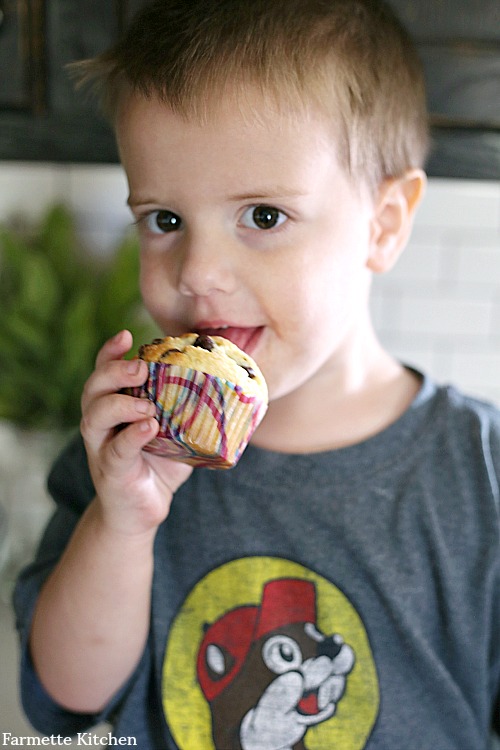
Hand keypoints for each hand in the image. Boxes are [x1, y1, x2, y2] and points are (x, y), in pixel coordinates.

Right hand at [80, 330, 192, 536]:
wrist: (143, 511)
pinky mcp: (111, 472)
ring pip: (94, 417)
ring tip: (147, 405)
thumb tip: (235, 386)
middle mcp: (100, 424)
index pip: (103, 372)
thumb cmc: (161, 464)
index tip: (128, 336)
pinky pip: (116, 450)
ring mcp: (101, 448)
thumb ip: (191, 409)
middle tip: (141, 367)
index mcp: (114, 406)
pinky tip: (149, 428)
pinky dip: (131, 437)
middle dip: (113, 371)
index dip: (110, 352)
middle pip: (93, 388)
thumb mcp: (176, 431)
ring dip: (119, 404)